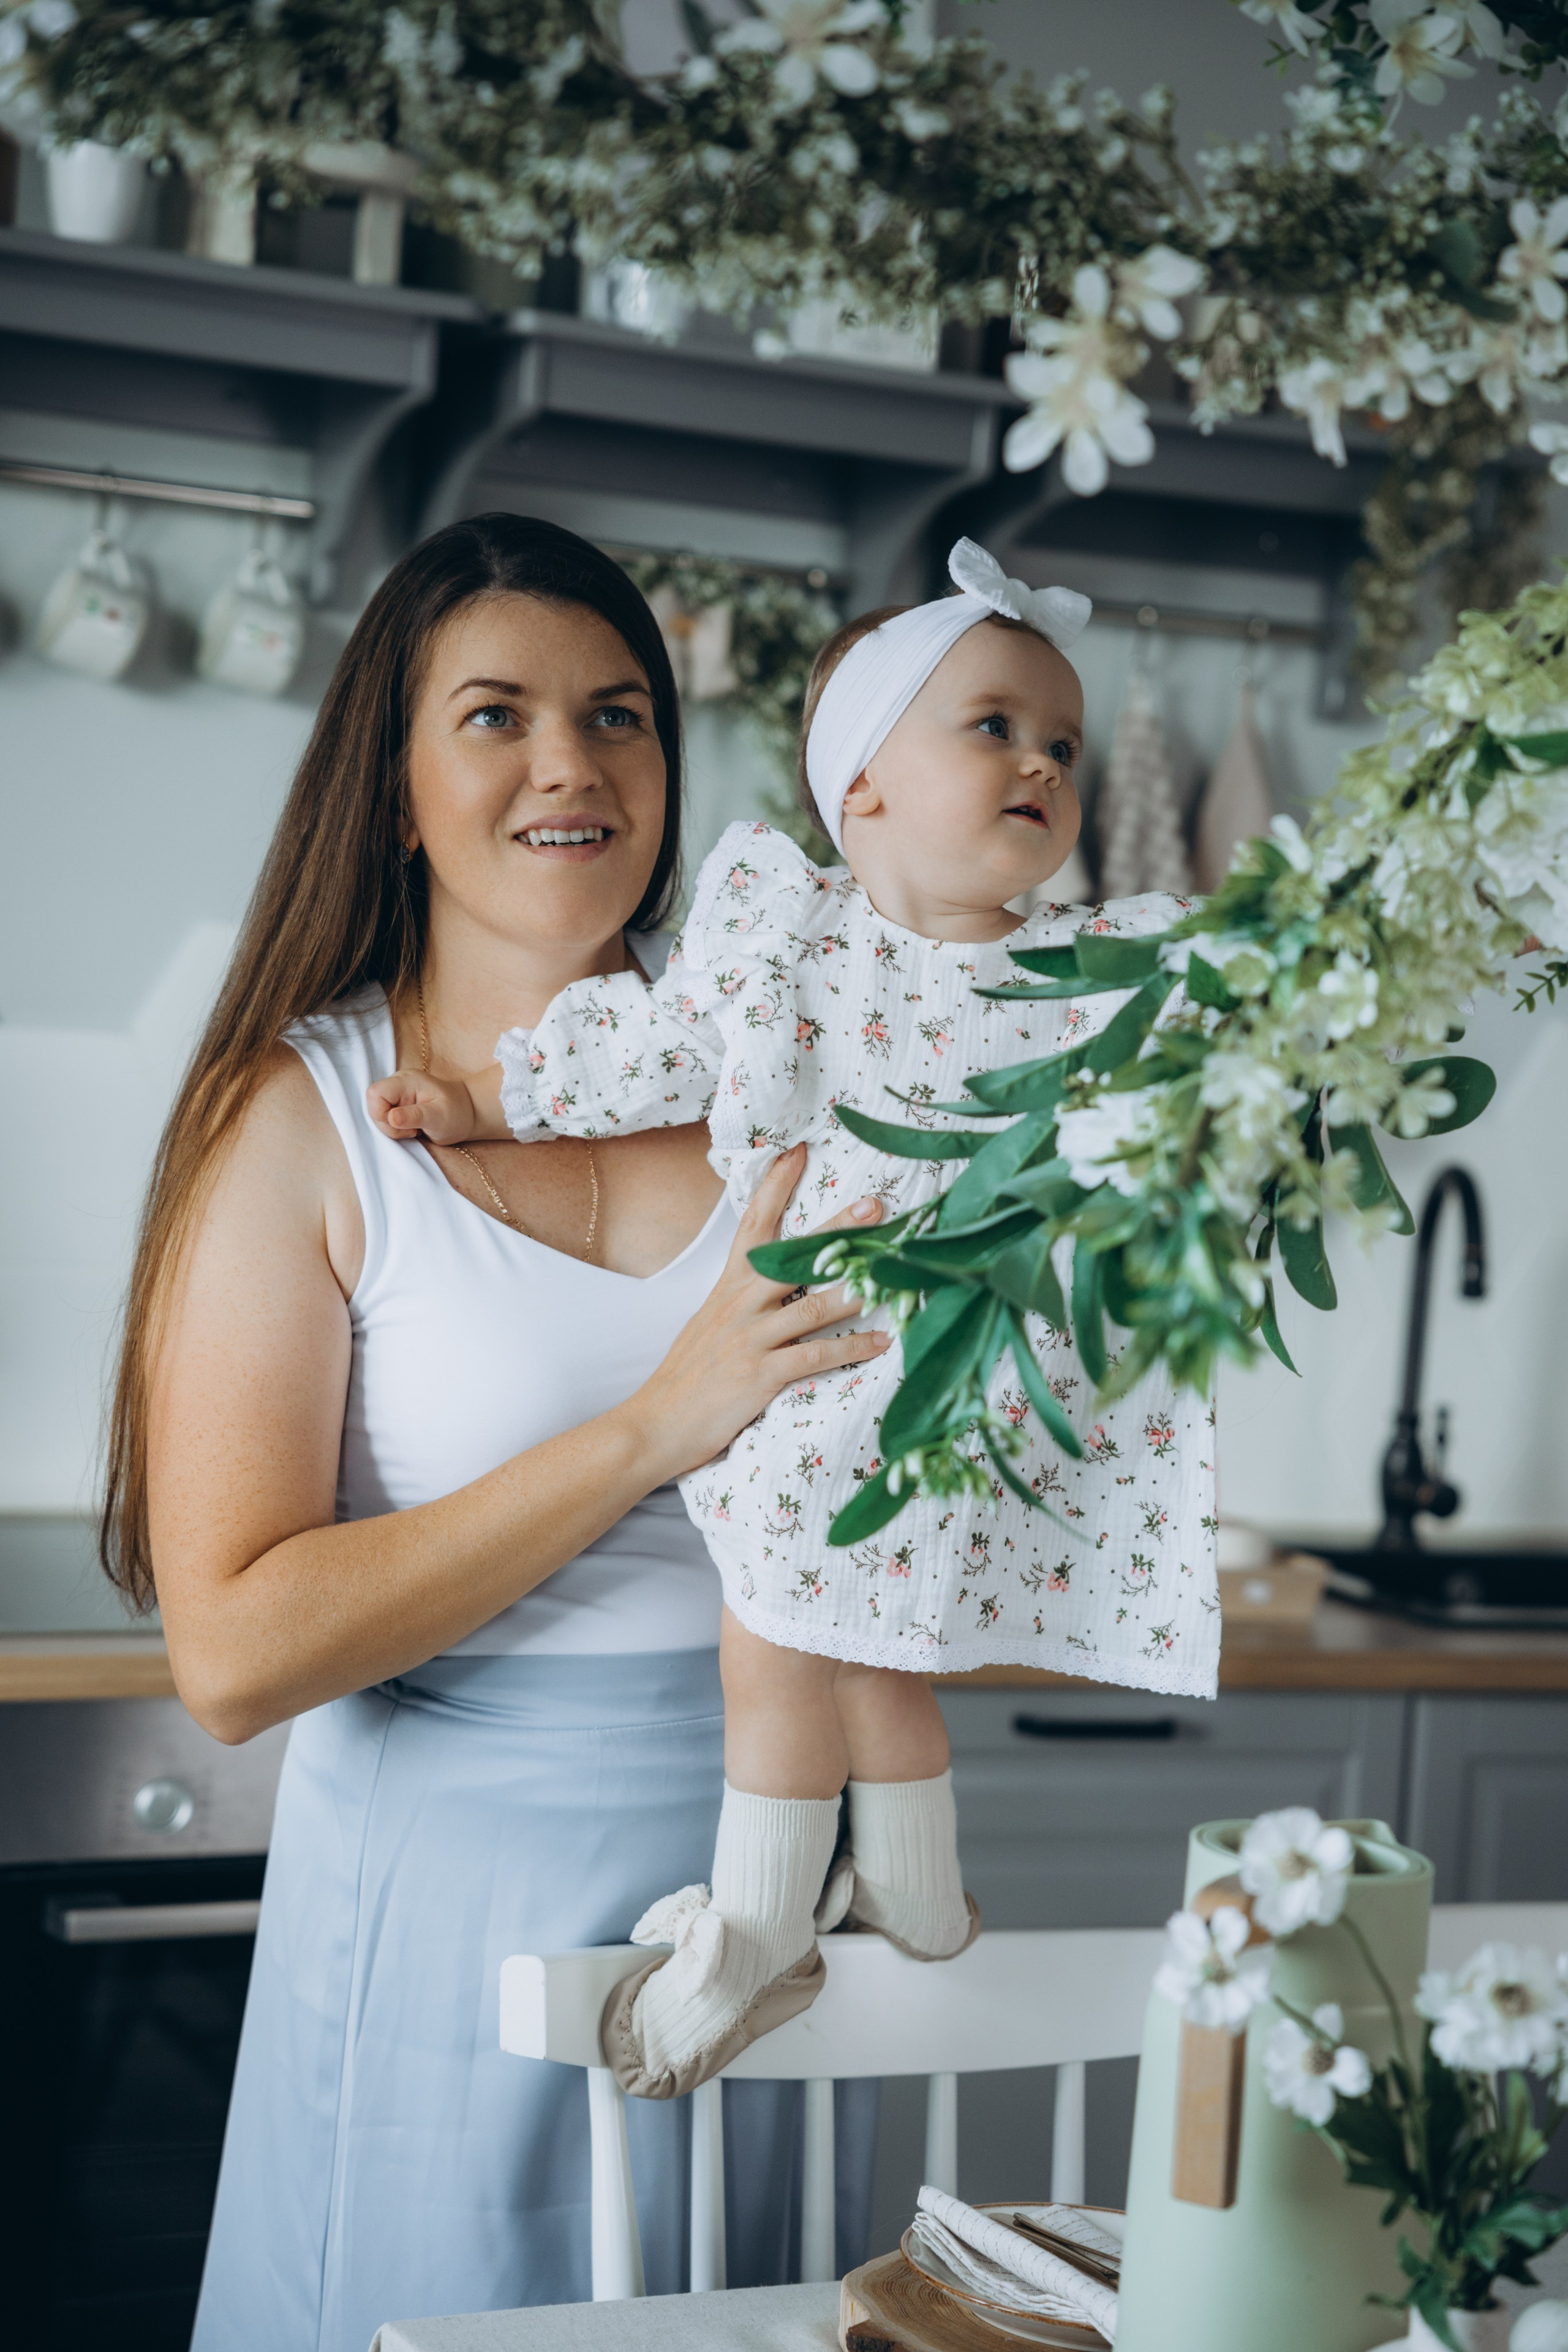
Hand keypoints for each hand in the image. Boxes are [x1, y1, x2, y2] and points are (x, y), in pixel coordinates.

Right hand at [366, 1069, 478, 1144]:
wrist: (467, 1113)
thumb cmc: (457, 1114)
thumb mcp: (439, 1117)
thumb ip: (415, 1116)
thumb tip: (391, 1117)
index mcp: (407, 1081)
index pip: (375, 1093)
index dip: (381, 1114)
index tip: (403, 1126)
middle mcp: (399, 1082)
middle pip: (372, 1103)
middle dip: (386, 1124)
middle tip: (410, 1131)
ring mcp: (397, 1091)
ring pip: (376, 1111)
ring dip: (390, 1127)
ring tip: (413, 1129)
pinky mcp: (398, 1101)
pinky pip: (384, 1114)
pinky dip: (393, 1126)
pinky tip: (411, 1127)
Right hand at [625, 1145, 891, 1481]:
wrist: (652, 1425)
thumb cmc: (685, 1379)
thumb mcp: (709, 1325)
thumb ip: (741, 1302)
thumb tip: (772, 1286)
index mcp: (727, 1288)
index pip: (753, 1224)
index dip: (776, 1186)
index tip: (798, 1151)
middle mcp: (739, 1304)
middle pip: (793, 1255)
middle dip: (837, 1230)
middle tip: (875, 1206)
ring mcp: (749, 1338)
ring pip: (813, 1305)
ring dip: (857, 1291)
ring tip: (897, 1277)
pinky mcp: (759, 1374)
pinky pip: (815, 1355)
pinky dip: (851, 1348)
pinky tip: (880, 1343)